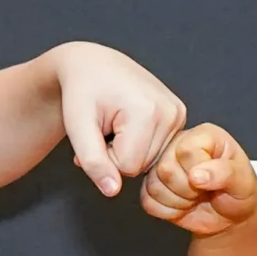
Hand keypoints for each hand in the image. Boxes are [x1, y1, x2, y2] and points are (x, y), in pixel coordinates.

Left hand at [47, 42, 187, 196]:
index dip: (105, 158)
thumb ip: (93, 161)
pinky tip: (129, 122)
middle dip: (117, 155)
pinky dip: (140, 143)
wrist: (92, 64)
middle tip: (104, 128)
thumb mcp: (77, 127)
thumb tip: (112, 191)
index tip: (95, 133)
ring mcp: (178, 112)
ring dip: (128, 150)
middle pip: (141, 165)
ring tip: (115, 124)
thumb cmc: (80, 92)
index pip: (128, 167)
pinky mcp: (179, 114)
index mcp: (147, 111)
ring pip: (150, 161)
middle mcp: (171, 112)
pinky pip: (158, 149)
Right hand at [142, 124, 256, 238]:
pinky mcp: (153, 185)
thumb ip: (225, 173)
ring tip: (195, 197)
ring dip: (178, 201)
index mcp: (203, 135)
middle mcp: (179, 144)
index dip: (198, 171)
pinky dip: (168, 211)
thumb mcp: (243, 181)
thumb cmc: (238, 192)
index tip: (213, 178)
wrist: (230, 217)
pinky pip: (148, 202)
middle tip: (204, 190)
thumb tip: (197, 175)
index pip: (185, 150)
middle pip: (165, 168)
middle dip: (188, 189)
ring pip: (154, 186)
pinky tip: (183, 205)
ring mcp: (162, 164)